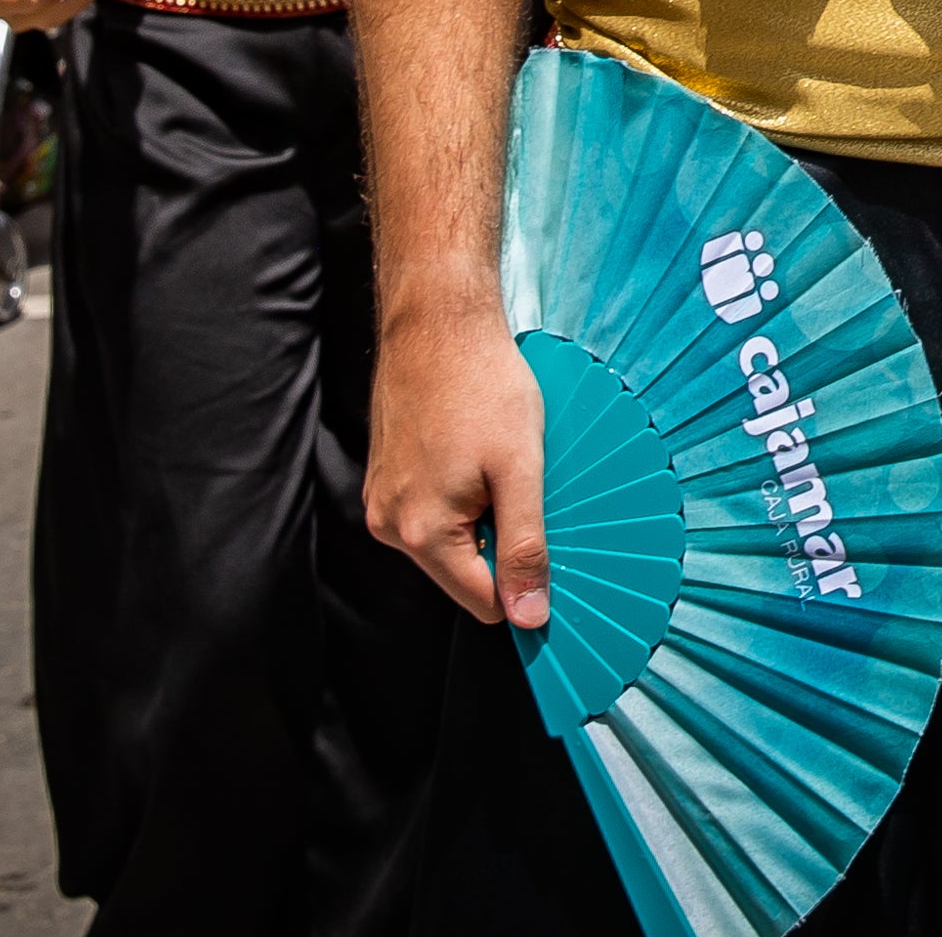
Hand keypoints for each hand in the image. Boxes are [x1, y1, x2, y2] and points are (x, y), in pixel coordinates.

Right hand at [370, 299, 550, 628]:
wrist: (437, 324)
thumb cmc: (482, 387)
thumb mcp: (520, 469)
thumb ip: (525, 547)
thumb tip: (528, 618)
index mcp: (420, 534)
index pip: (483, 602)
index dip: (526, 585)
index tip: (557, 552)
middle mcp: (390, 526)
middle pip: (465, 573)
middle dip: (505, 542)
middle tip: (530, 489)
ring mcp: (383, 500)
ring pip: (451, 540)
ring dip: (486, 515)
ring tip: (502, 463)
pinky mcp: (388, 476)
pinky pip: (435, 510)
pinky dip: (465, 494)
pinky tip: (481, 453)